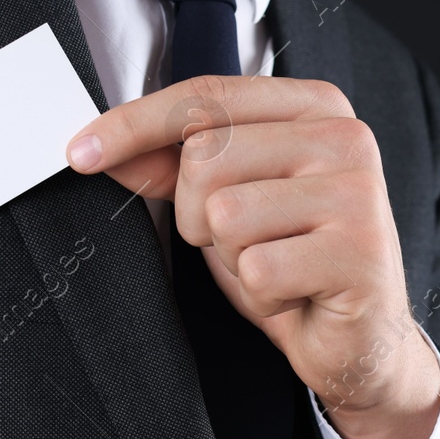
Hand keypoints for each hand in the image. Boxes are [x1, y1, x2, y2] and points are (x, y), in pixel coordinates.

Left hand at [63, 75, 439, 438]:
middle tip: (245, 243)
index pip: (206, 98)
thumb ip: (172, 167)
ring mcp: (359, 193)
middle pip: (206, 156)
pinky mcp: (361, 252)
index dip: (133, 124)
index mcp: (316, 106)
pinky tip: (296, 295)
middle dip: (199, 215)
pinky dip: (263, 295)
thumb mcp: (226, 203)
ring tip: (277, 268)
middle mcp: (346, 136)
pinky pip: (259, 269)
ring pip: (227, 214)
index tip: (78, 153)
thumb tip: (99, 150)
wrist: (360, 340)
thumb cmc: (292, 261)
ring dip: (234, 258)